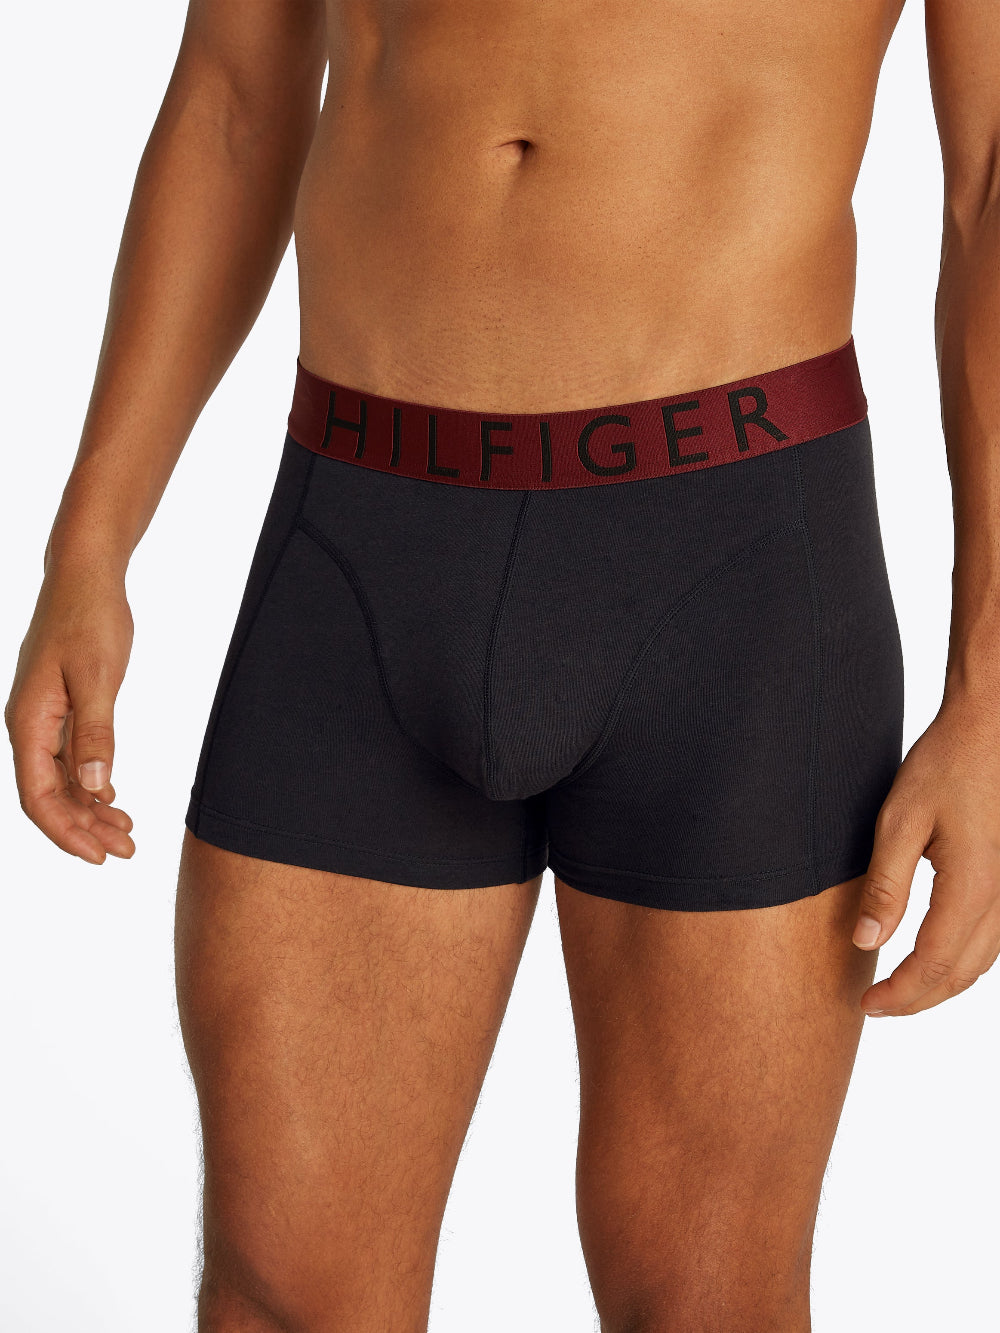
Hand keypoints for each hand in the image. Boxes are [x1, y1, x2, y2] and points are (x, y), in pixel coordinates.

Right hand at [5, 566, 135, 863]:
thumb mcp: (97, 677)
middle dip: (85, 828)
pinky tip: (113, 797)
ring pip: (62, 779)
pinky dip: (91, 782)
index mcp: (28, 723)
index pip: (38, 797)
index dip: (66, 832)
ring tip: (128, 833)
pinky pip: (70, 758)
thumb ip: (96, 732)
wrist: (85, 576)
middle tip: (128, 851)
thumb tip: (94, 787)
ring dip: (92, 809)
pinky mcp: (62, 707)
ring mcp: (44, 717)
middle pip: (50, 795)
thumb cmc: (90, 619)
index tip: (99, 857)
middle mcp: (29, 725)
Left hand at [852, 692, 999, 1015]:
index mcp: (972, 888)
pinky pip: (994, 939)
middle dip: (918, 998)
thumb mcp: (899, 822)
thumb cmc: (944, 766)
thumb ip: (885, 886)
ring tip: (900, 989)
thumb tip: (866, 941)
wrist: (990, 730)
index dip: (900, 993)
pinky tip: (936, 956)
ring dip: (943, 983)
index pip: (934, 964)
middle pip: (962, 973)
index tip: (867, 1003)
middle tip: (876, 1005)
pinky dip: (963, 960)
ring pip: (983, 961)